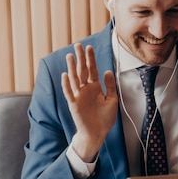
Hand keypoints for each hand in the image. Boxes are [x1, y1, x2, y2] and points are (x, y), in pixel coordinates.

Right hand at [62, 43, 117, 161]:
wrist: (98, 133)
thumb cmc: (105, 118)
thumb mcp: (112, 100)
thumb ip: (110, 86)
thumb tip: (107, 71)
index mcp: (95, 87)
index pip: (92, 70)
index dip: (91, 59)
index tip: (89, 47)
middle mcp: (85, 89)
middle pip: (82, 70)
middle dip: (80, 58)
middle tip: (78, 45)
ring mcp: (79, 96)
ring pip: (74, 79)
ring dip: (72, 67)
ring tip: (70, 56)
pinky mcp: (74, 104)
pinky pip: (69, 93)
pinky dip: (67, 84)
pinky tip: (65, 75)